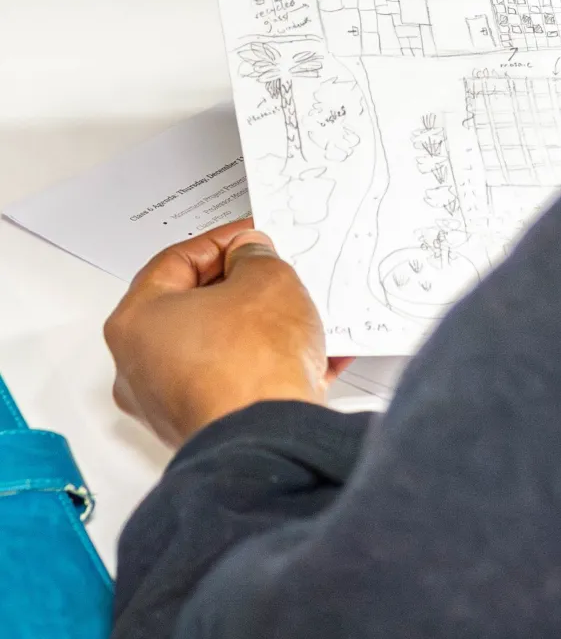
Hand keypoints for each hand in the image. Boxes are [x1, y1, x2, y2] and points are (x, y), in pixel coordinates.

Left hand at [105, 220, 347, 448]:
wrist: (269, 436)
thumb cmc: (252, 363)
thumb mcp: (267, 278)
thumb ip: (255, 256)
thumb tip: (250, 256)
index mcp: (136, 322)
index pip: (176, 261)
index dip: (222, 241)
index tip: (251, 239)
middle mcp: (139, 366)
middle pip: (193, 307)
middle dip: (240, 287)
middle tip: (272, 273)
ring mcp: (168, 402)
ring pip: (217, 347)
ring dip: (257, 327)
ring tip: (297, 315)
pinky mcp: (201, 427)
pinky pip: (235, 382)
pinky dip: (268, 365)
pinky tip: (309, 356)